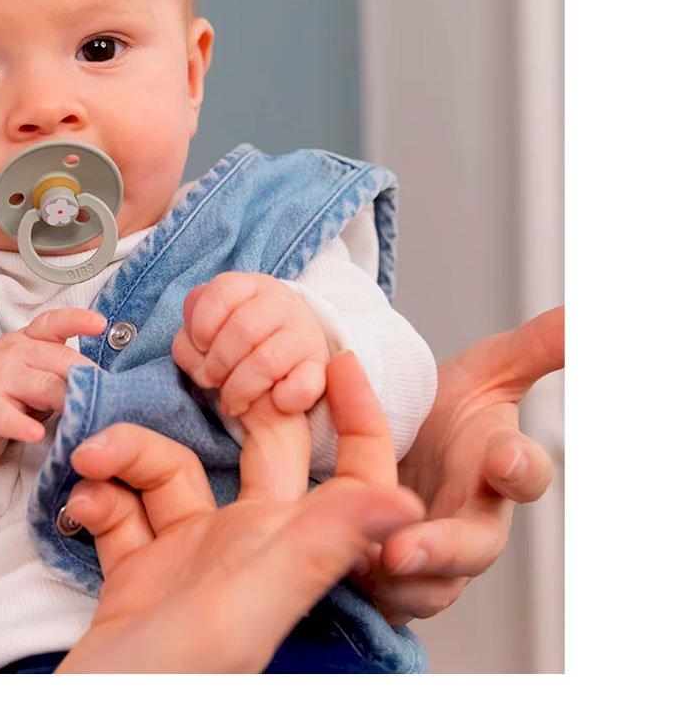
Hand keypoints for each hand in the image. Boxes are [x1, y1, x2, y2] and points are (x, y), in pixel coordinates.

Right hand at [0, 308, 105, 462]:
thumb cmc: (10, 389)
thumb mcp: (36, 369)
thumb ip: (64, 370)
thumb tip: (106, 384)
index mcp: (30, 339)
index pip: (54, 323)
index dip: (77, 320)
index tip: (100, 323)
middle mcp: (15, 353)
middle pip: (61, 360)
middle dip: (88, 379)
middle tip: (110, 399)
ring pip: (43, 386)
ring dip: (68, 402)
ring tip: (84, 417)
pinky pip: (6, 416)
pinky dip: (22, 425)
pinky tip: (35, 433)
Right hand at [56, 352, 423, 672]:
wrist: (84, 724)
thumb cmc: (164, 683)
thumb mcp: (246, 608)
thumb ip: (317, 550)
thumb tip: (404, 502)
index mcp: (283, 553)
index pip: (343, 475)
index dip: (351, 418)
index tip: (336, 358)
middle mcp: (244, 548)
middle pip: (255, 451)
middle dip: (228, 405)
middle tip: (200, 366)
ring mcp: (188, 558)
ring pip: (168, 471)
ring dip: (126, 455)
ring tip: (90, 461)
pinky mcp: (138, 573)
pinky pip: (123, 511)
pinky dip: (98, 499)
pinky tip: (79, 507)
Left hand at [171, 272, 327, 418]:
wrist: (290, 352)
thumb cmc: (240, 340)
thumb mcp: (213, 326)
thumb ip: (193, 329)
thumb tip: (190, 341)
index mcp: (251, 286)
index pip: (222, 291)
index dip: (201, 325)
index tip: (200, 346)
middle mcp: (282, 303)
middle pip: (242, 330)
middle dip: (217, 364)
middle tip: (211, 381)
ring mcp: (304, 333)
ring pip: (266, 362)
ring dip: (239, 389)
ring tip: (231, 402)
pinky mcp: (320, 367)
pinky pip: (302, 387)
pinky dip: (283, 400)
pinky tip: (272, 402)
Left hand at [352, 307, 563, 623]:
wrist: (394, 437)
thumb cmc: (446, 411)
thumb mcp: (485, 373)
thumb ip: (532, 350)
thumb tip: (578, 316)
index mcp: (499, 470)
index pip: (525, 472)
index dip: (520, 467)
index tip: (506, 458)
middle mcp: (472, 520)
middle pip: (471, 550)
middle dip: (441, 550)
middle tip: (404, 549)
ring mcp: (431, 553)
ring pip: (425, 589)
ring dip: (395, 581)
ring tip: (360, 565)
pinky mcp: (386, 574)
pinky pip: (378, 594)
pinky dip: (358, 587)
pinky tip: (332, 571)